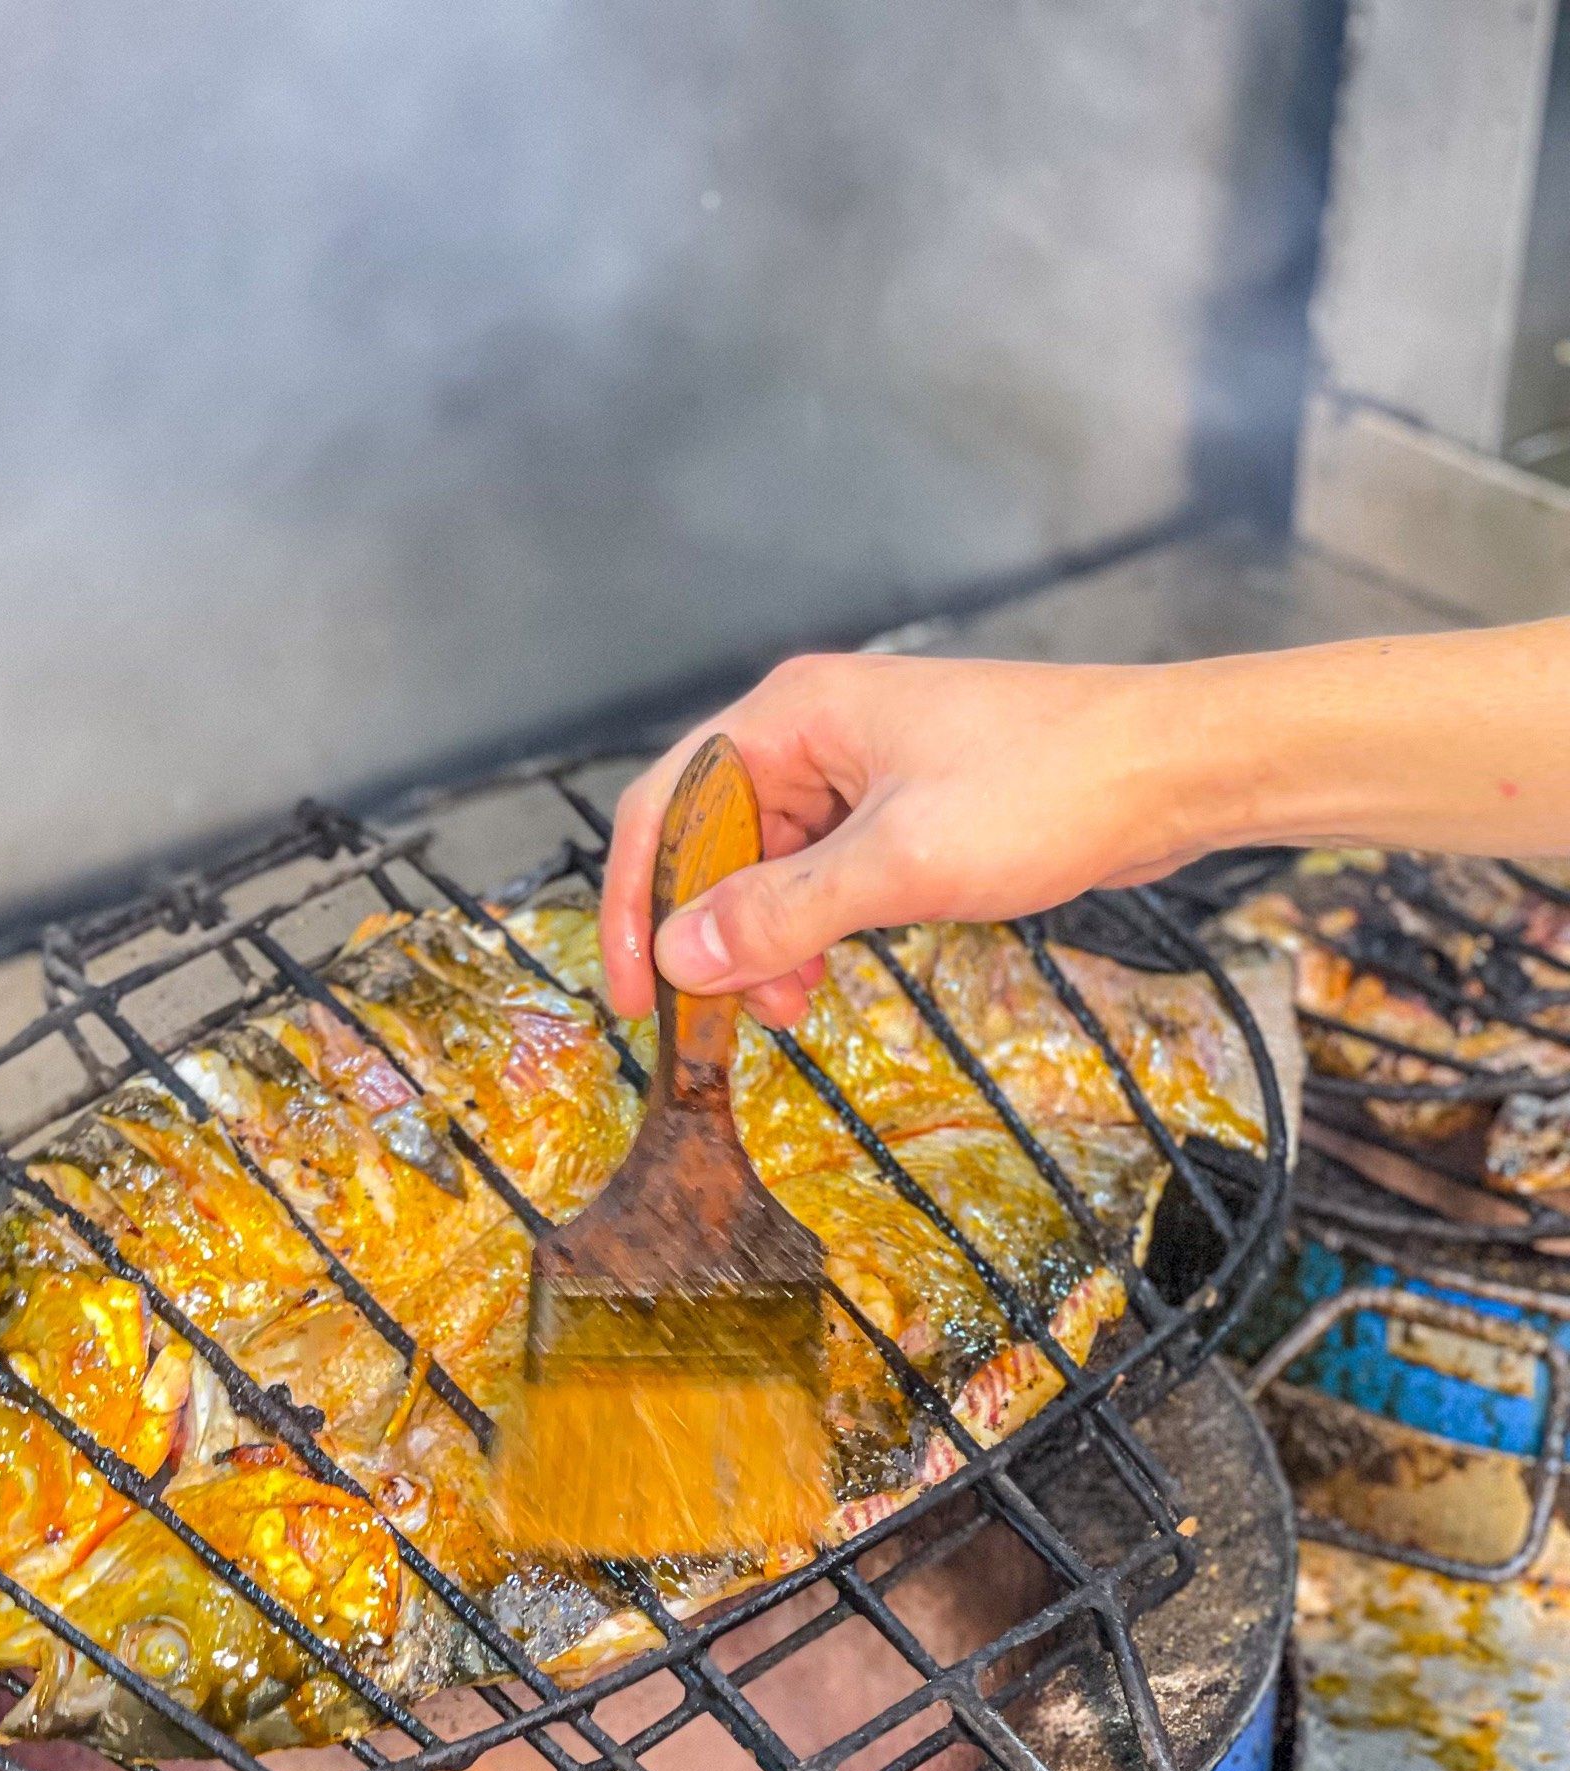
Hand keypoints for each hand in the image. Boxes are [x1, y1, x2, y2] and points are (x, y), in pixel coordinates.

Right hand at [598, 652, 1211, 1026]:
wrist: (1173, 770)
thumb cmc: (1050, 787)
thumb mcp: (899, 865)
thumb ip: (782, 913)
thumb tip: (682, 954)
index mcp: (794, 714)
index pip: (667, 805)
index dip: (635, 902)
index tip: (637, 989)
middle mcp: (814, 733)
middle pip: (710, 839)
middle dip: (707, 933)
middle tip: (714, 1018)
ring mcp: (860, 770)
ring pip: (767, 866)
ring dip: (762, 942)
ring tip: (786, 1007)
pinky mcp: (902, 809)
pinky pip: (822, 875)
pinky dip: (810, 930)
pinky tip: (822, 976)